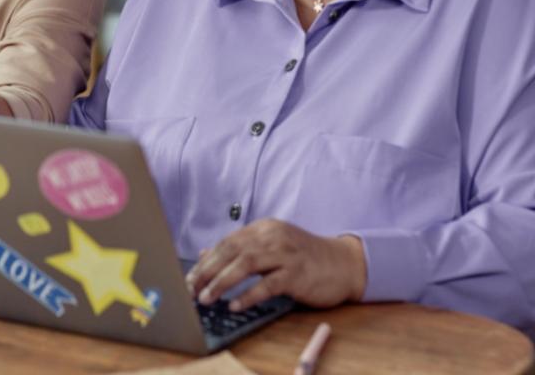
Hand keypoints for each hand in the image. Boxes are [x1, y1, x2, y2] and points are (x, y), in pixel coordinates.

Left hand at [185, 219, 365, 311]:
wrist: (344, 263)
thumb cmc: (304, 258)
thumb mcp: (271, 248)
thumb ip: (241, 250)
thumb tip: (206, 255)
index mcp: (264, 228)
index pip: (227, 242)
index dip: (206, 261)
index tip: (190, 279)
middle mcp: (273, 236)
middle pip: (232, 251)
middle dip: (208, 272)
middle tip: (191, 290)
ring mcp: (286, 253)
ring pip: (246, 264)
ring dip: (222, 282)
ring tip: (207, 298)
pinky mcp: (298, 273)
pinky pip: (268, 284)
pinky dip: (249, 295)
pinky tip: (235, 305)